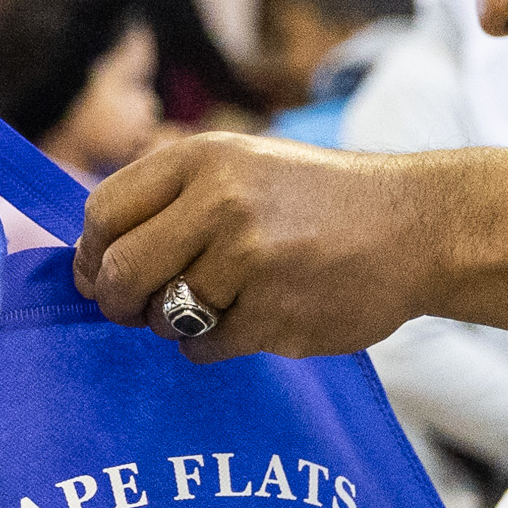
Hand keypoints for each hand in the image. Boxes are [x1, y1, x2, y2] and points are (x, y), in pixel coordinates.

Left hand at [70, 137, 507, 361]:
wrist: (416, 226)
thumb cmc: (317, 200)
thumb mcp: (241, 165)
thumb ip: (171, 197)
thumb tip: (91, 253)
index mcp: (204, 158)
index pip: (104, 213)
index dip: (91, 253)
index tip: (98, 272)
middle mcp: (221, 203)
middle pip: (120, 272)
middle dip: (116, 301)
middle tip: (131, 308)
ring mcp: (249, 262)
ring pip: (162, 317)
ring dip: (175, 322)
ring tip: (217, 302)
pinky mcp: (274, 316)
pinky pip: (203, 349)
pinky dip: (214, 344)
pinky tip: (252, 317)